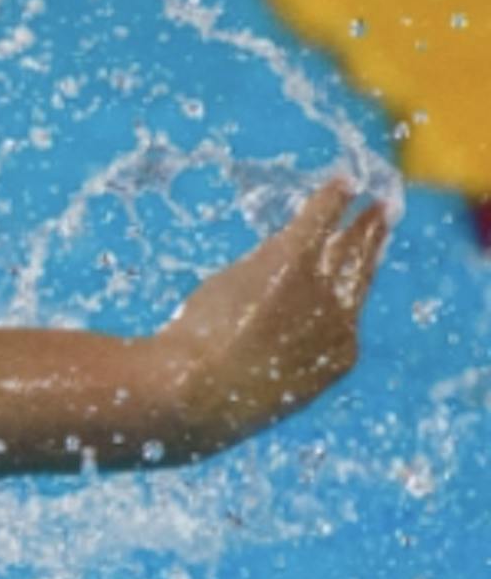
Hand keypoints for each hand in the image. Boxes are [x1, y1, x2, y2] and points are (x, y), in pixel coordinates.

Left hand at [144, 179, 390, 456]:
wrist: (196, 396)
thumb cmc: (205, 395)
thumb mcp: (245, 373)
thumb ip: (265, 347)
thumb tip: (259, 318)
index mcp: (335, 357)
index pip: (348, 309)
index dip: (351, 281)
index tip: (359, 263)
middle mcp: (339, 322)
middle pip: (359, 273)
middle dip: (370, 244)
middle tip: (383, 218)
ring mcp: (317, 292)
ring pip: (345, 247)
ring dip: (359, 221)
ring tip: (371, 204)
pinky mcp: (291, 264)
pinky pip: (318, 220)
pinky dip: (330, 200)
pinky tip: (342, 182)